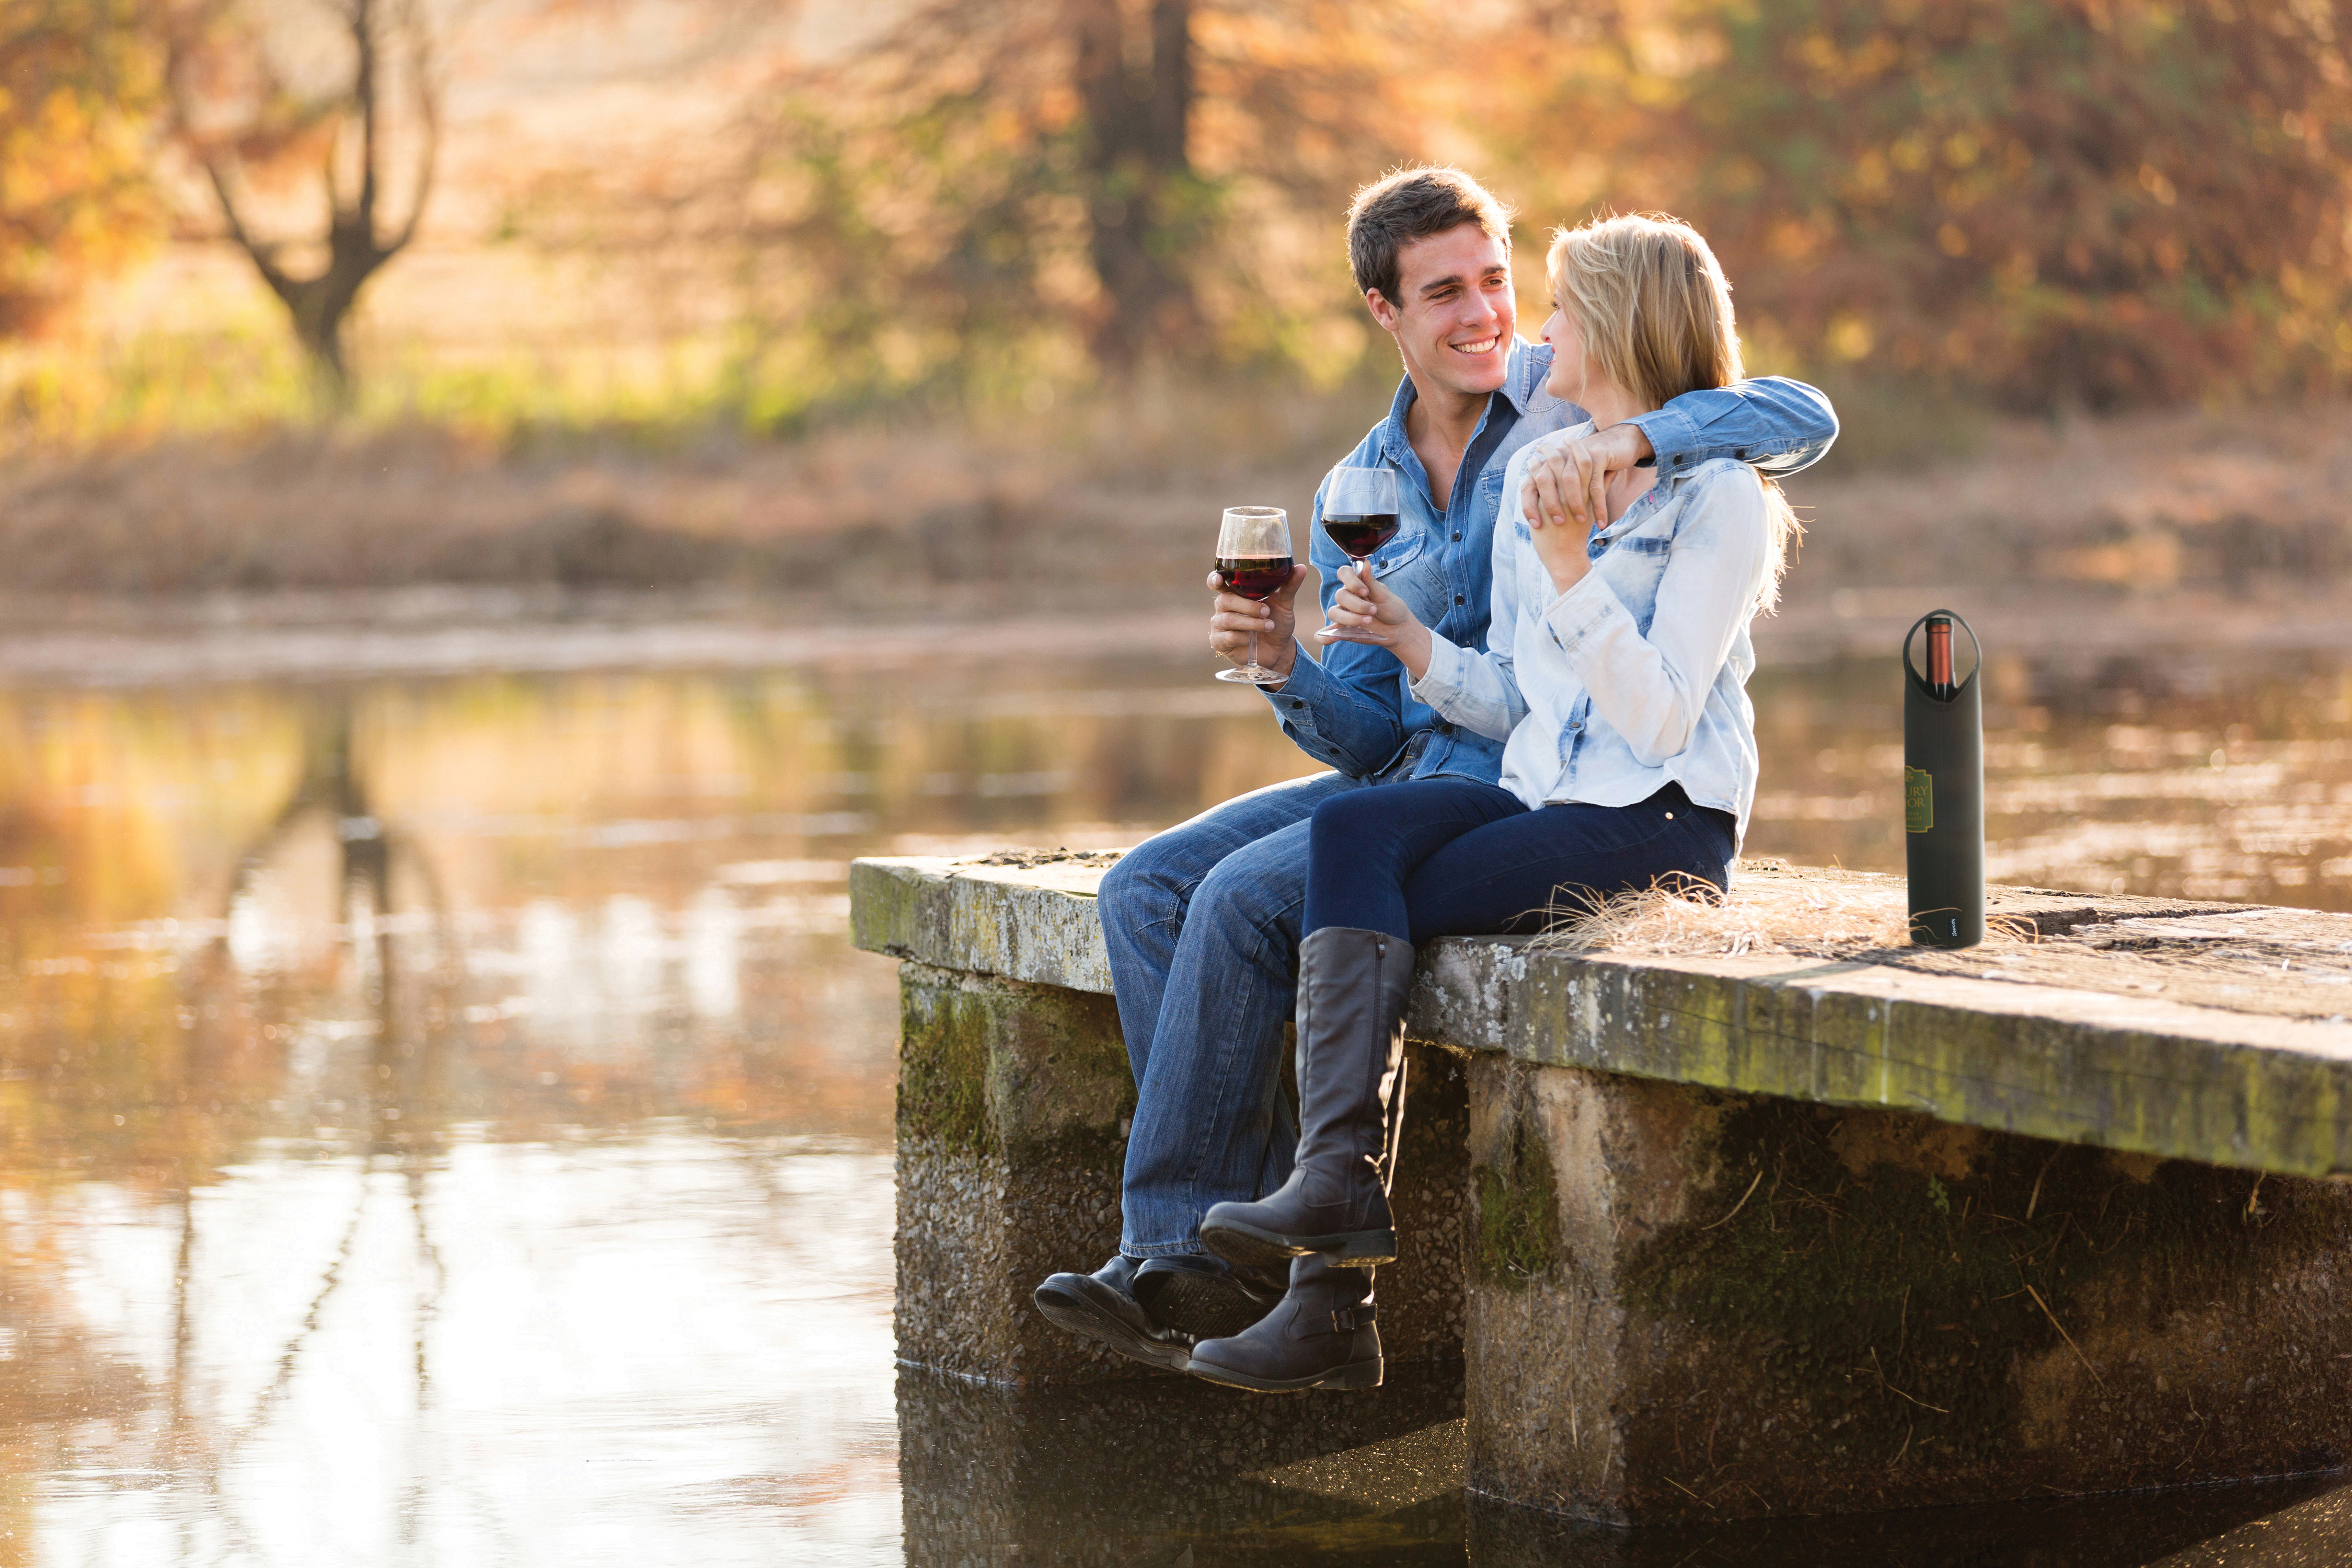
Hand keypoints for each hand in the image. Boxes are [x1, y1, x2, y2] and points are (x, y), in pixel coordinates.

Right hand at [1207, 564, 1308, 681]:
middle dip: (1248, 606)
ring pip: (1228, 619)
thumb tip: (1301, 567)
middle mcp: (1223, 606)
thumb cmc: (1277, 621)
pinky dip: (1244, 638)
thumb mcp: (1284, 603)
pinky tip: (1253, 639)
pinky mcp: (1219, 642)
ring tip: (1269, 625)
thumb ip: (1289, 585)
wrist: (1279, 648)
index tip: (1219, 580)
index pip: (1217, 581)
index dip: (1215, 579)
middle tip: (1267, 612)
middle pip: (1225, 600)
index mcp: (1234, 592)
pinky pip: (1228, 637)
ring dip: (1251, 623)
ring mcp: (1219, 624)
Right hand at [1316, 561, 1433, 680]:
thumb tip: (1365, 563)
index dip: (1351, 581)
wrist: (1398, 628)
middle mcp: (1348, 597)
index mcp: (1357, 584)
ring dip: (1350, 618)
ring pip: (1333, 613)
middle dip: (1358, 605)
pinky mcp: (1343, 630)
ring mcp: (1344, 613)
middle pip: (1340, 596)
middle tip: (1374, 610)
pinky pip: (1327, 633)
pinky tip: (1334, 637)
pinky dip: (1325, 636)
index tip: (1365, 591)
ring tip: (1368, 622)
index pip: (1344, 573)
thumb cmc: (1392, 608)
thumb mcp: (1384, 595)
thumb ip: (1371, 581)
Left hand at [1518, 420, 1654, 532]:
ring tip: (1580, 521)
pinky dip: (1599, 506)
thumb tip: (1541, 512)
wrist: (1620, 442)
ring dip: (1574, 503)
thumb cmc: (1592, 466)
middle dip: (1550, 504)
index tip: (1536, 526)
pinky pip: (1596, 485)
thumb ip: (1557, 491)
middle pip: (1545, 480)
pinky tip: (1601, 523)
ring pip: (1570, 480)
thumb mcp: (1574, 478)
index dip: (1529, 505)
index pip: (1530, 484)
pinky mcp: (1598, 456)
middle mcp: (1560, 456)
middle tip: (1558, 523)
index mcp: (1549, 463)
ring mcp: (1578, 455)